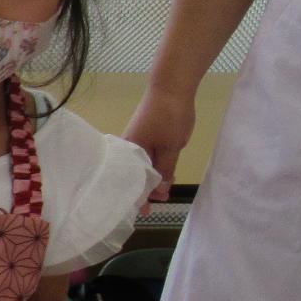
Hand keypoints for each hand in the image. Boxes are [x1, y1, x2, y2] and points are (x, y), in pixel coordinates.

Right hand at [121, 87, 194, 201]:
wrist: (171, 86)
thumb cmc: (168, 117)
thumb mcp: (170, 148)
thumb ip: (165, 171)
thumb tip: (160, 193)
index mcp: (129, 152)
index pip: (129, 182)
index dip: (137, 198)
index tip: (145, 214)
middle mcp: (128, 148)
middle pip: (133, 175)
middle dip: (143, 191)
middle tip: (156, 206)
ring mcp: (136, 140)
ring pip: (141, 166)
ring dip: (151, 179)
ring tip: (163, 192)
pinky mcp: (145, 134)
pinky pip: (147, 156)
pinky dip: (154, 167)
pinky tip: (163, 173)